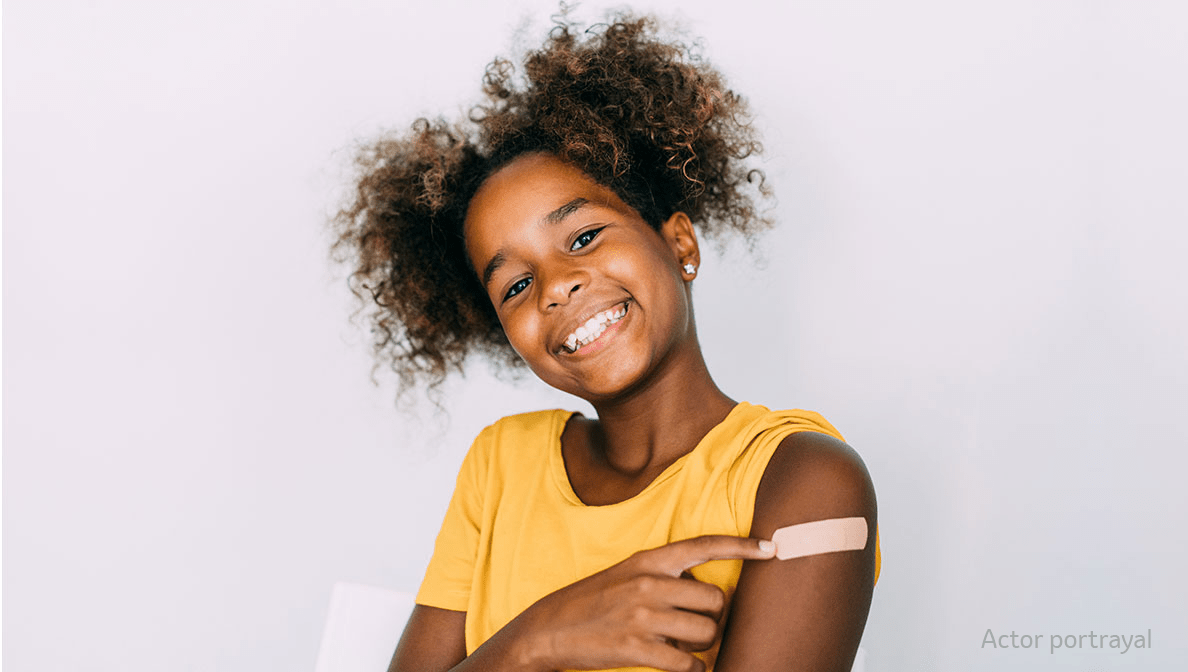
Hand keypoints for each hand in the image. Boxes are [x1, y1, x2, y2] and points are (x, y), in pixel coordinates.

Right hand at [514, 535, 775, 671]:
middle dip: (713, 617)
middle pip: (715, 599)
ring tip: (681, 645)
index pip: (703, 545)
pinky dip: (692, 669)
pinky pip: (688, 663)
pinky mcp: (637, 648)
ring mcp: (643, 616)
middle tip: (695, 625)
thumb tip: (704, 586)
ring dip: (702, 645)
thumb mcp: (626, 574)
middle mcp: (649, 583)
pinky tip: (682, 667)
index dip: (741, 545)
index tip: (771, 548)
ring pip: (706, 632)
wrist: (548, 630)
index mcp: (648, 560)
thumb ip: (663, 574)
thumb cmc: (592, 601)